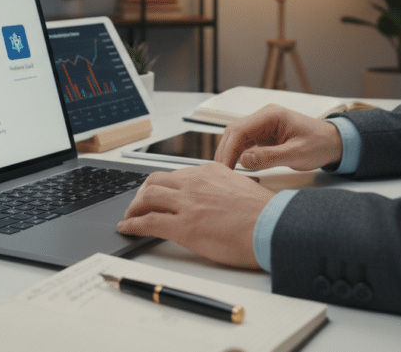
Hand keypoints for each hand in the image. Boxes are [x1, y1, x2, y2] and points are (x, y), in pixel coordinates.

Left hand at [117, 162, 275, 268]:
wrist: (273, 226)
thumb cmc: (266, 215)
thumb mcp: (242, 189)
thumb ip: (224, 190)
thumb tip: (217, 201)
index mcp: (211, 172)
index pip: (177, 174)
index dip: (163, 186)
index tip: (158, 193)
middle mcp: (195, 182)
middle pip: (155, 181)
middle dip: (143, 193)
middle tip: (138, 204)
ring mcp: (188, 203)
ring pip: (147, 197)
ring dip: (134, 207)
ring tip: (129, 216)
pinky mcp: (183, 225)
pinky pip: (148, 221)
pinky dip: (132, 224)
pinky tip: (127, 228)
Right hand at [214, 104, 343, 170]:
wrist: (334, 143)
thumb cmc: (320, 144)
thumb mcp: (297, 153)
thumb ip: (270, 157)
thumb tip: (244, 161)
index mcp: (271, 115)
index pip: (240, 129)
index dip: (228, 149)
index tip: (223, 167)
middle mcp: (264, 117)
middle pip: (234, 132)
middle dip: (225, 152)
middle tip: (220, 174)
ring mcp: (263, 126)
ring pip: (237, 138)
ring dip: (230, 155)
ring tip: (226, 174)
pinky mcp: (264, 136)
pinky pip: (245, 144)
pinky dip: (238, 156)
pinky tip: (236, 169)